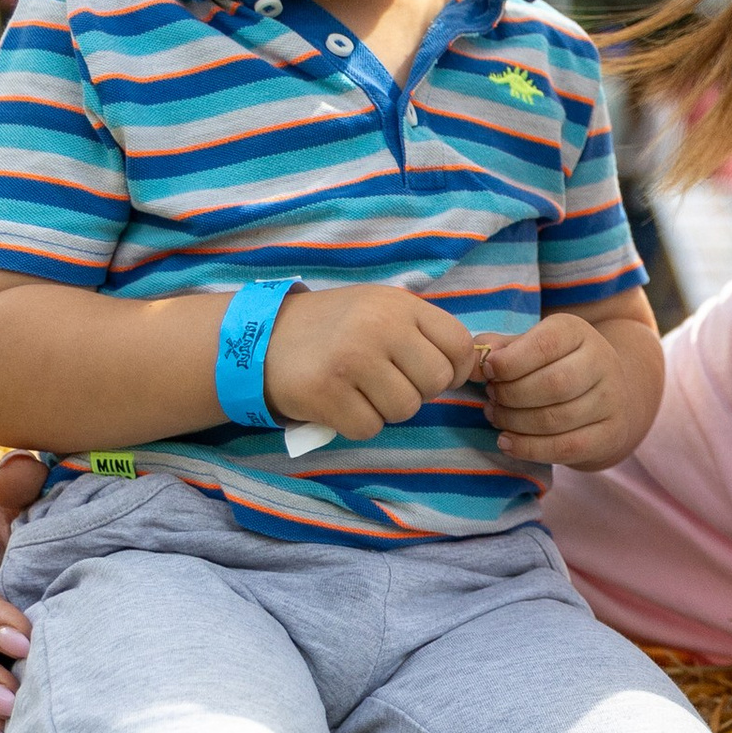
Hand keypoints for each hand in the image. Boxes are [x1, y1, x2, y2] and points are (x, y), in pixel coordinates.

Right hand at [261, 284, 478, 441]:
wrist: (262, 339)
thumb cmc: (333, 328)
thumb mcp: (379, 308)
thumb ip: (420, 331)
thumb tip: (469, 367)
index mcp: (398, 304)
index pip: (459, 346)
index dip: (454, 369)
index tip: (430, 373)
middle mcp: (379, 326)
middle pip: (435, 383)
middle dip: (417, 392)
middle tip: (388, 383)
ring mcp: (352, 360)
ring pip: (405, 409)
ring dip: (386, 410)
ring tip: (360, 390)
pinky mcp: (326, 393)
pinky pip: (369, 427)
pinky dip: (356, 423)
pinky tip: (339, 403)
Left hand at [482, 314, 656, 469]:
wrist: (603, 395)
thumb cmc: (553, 366)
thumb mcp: (528, 347)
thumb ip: (499, 349)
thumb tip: (473, 363)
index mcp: (578, 332)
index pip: (544, 345)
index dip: (509, 362)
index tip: (488, 371)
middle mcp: (601, 362)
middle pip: (553, 384)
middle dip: (511, 395)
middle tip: (491, 398)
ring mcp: (610, 400)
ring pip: (556, 418)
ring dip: (515, 422)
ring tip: (497, 417)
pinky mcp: (609, 434)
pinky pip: (566, 447)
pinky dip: (529, 448)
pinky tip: (507, 442)